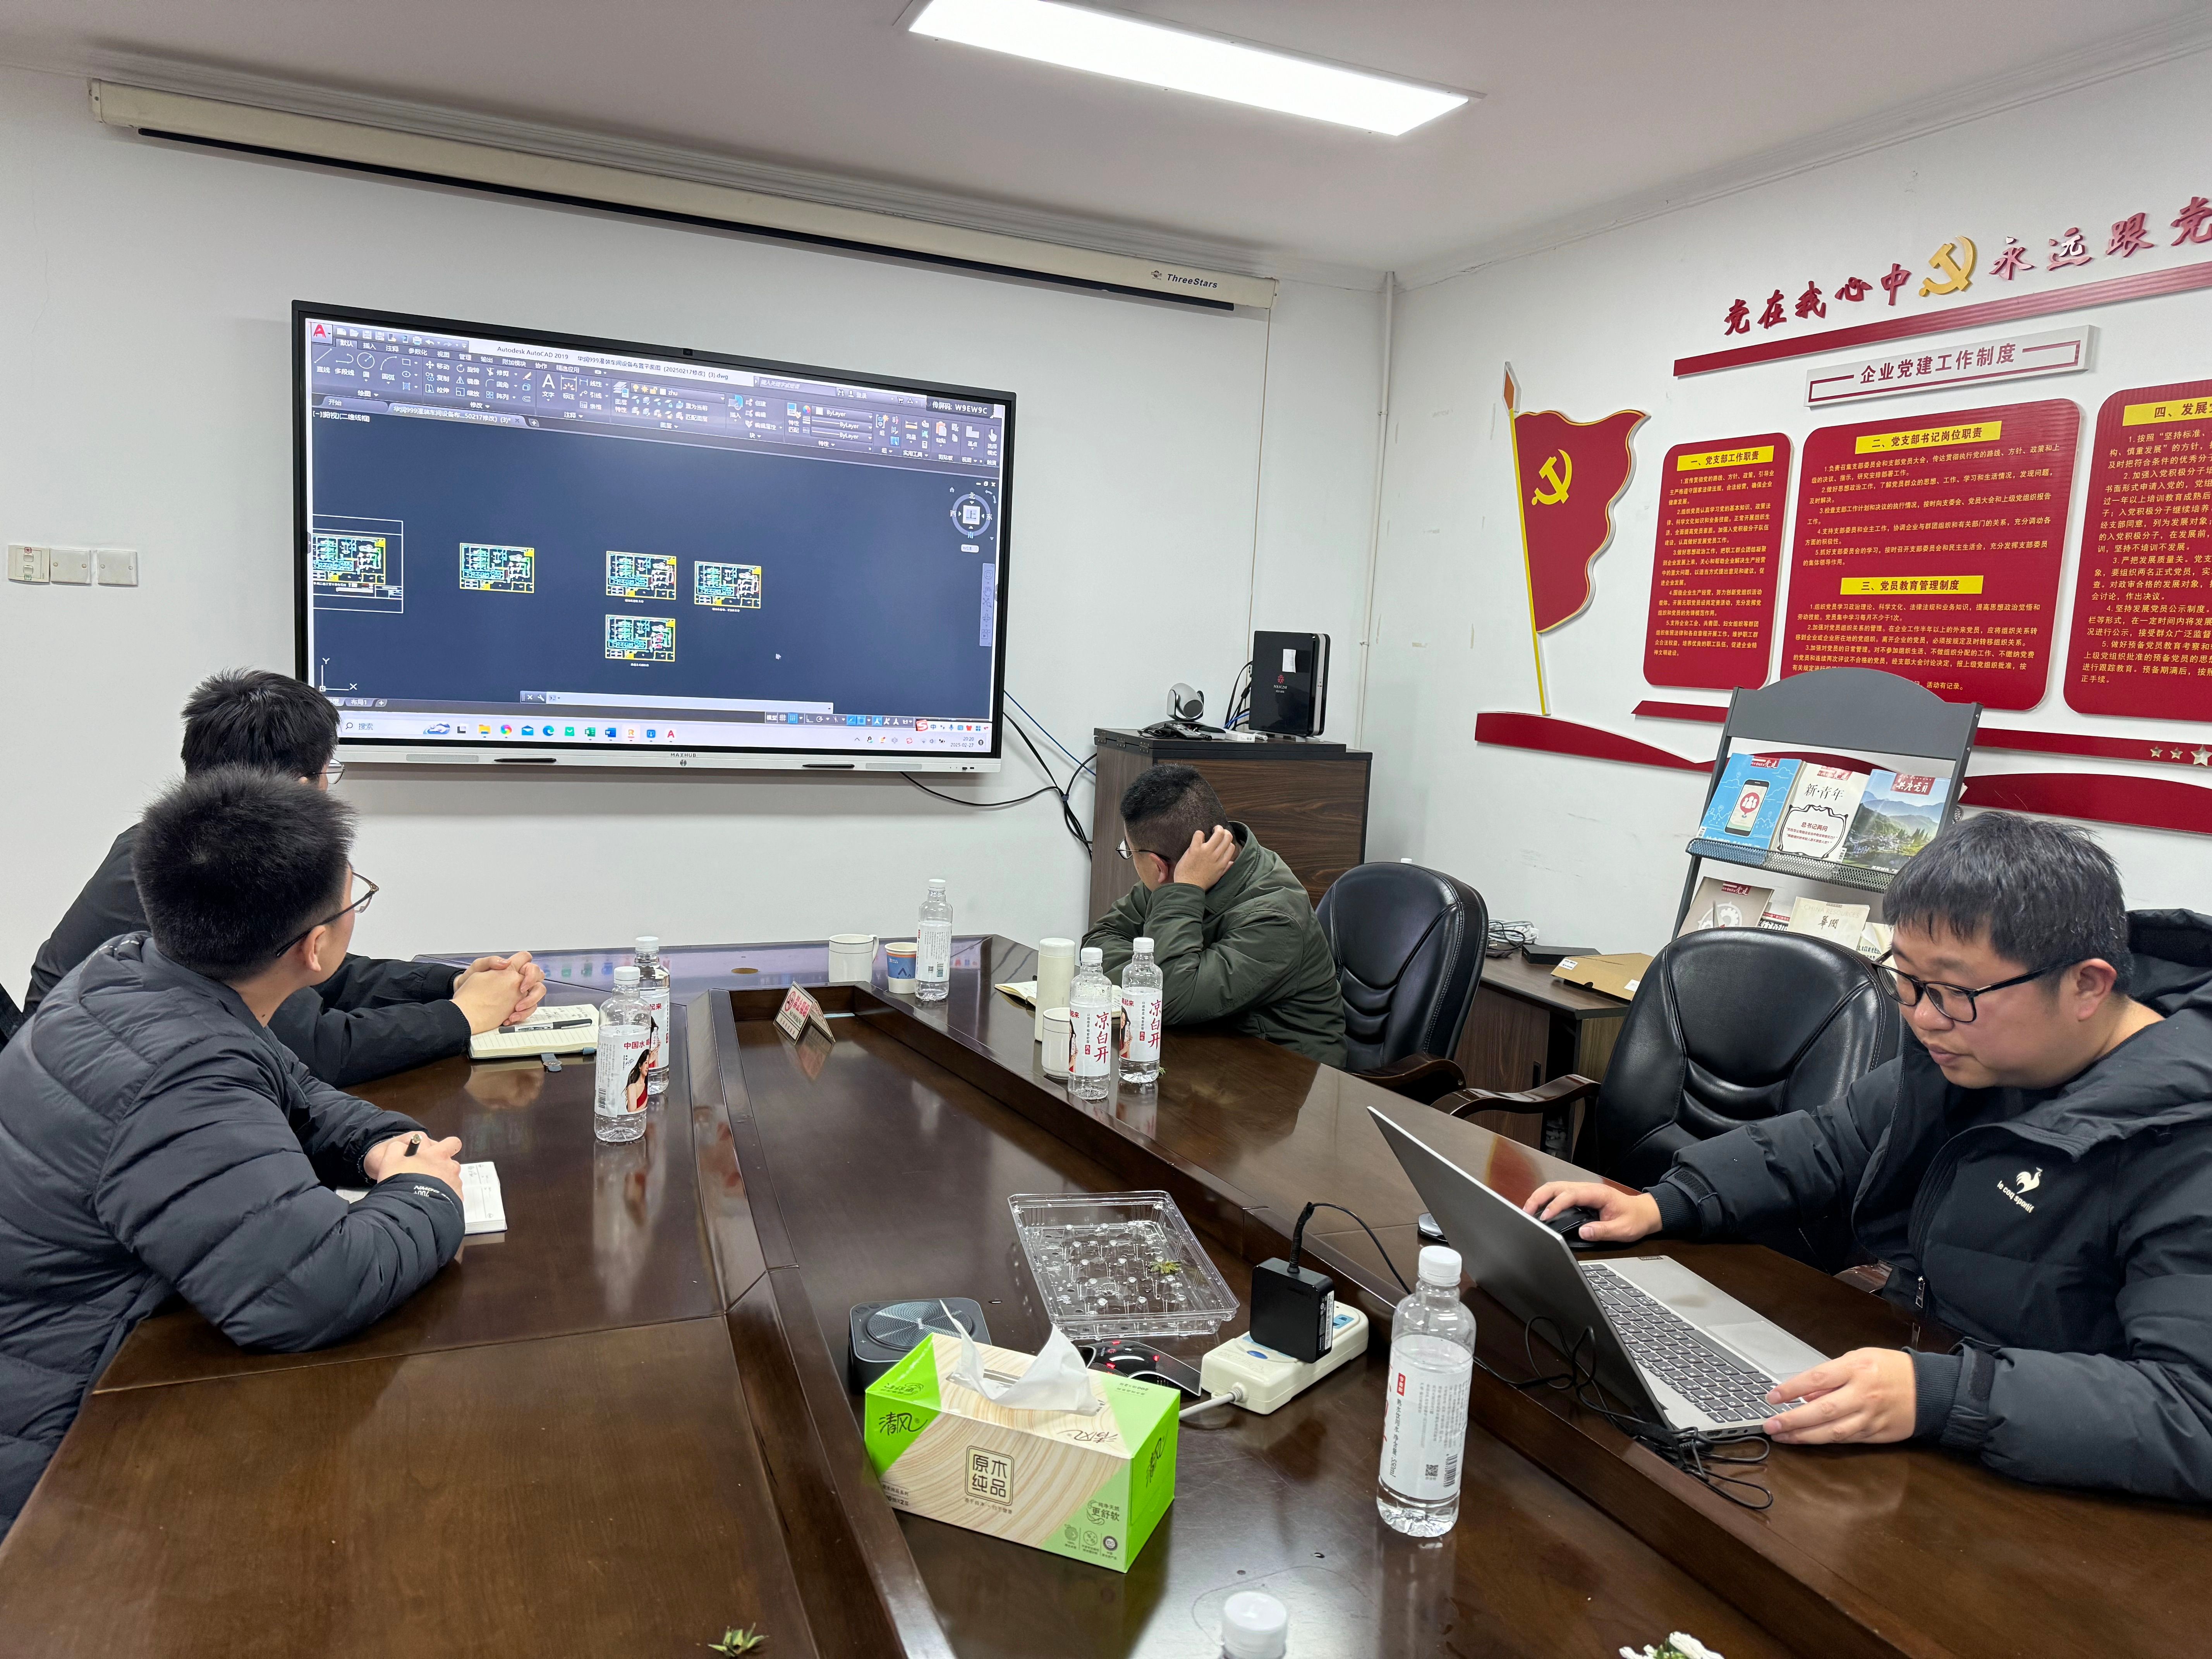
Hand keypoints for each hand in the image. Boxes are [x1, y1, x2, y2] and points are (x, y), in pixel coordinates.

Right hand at [363, 1132, 463, 1200]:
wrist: (408, 1209)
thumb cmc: (401, 1183)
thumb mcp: (391, 1159)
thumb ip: (398, 1148)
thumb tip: (402, 1146)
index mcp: (439, 1154)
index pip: (453, 1142)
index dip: (446, 1146)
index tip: (437, 1152)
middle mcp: (450, 1168)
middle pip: (450, 1163)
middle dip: (441, 1167)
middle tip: (426, 1174)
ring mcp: (455, 1184)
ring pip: (451, 1179)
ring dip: (442, 1182)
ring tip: (425, 1190)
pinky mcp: (456, 1199)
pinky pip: (452, 1194)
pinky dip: (444, 1196)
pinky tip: (430, 1200)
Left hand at [456, 953, 544, 1025]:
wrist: (463, 1002)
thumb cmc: (469, 983)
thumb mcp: (477, 968)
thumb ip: (491, 961)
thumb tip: (507, 962)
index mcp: (510, 969)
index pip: (528, 963)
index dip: (530, 971)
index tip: (521, 982)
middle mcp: (517, 981)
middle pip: (539, 979)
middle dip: (534, 990)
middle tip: (521, 996)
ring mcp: (518, 994)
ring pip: (536, 996)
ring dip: (530, 1004)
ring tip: (515, 1012)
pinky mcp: (515, 1007)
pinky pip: (527, 1010)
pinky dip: (521, 1015)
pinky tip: (508, 1019)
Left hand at [1168, 825, 1237, 891]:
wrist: (1188, 887)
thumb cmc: (1201, 883)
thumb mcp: (1217, 877)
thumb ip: (1225, 868)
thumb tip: (1231, 862)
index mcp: (1222, 863)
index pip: (1231, 847)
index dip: (1228, 842)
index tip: (1223, 841)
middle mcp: (1216, 856)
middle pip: (1227, 837)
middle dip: (1224, 831)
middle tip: (1218, 831)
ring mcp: (1206, 852)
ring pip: (1218, 833)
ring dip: (1216, 828)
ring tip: (1212, 829)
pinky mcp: (1194, 849)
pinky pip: (1199, 834)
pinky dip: (1199, 833)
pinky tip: (1197, 837)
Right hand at [1522, 1181, 1661, 1243]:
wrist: (1644, 1213)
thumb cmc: (1634, 1219)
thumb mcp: (1622, 1229)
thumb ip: (1602, 1231)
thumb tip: (1582, 1232)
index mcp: (1597, 1193)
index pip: (1570, 1195)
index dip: (1555, 1205)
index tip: (1545, 1217)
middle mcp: (1587, 1188)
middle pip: (1557, 1186)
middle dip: (1539, 1197)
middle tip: (1526, 1212)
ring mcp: (1582, 1191)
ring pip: (1555, 1188)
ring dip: (1540, 1197)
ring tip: (1527, 1211)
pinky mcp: (1580, 1197)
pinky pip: (1559, 1194)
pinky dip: (1546, 1199)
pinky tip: (1539, 1210)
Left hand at [1764, 1348, 1917, 1443]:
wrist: (1930, 1390)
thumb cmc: (1891, 1369)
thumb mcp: (1860, 1359)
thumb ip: (1831, 1376)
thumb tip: (1805, 1394)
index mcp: (1857, 1369)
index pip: (1816, 1379)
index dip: (1791, 1389)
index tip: (1772, 1397)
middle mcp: (1862, 1394)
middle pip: (1821, 1410)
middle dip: (1792, 1420)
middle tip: (1770, 1424)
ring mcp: (1870, 1417)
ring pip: (1833, 1432)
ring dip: (1804, 1436)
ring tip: (1782, 1436)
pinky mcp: (1877, 1434)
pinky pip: (1848, 1440)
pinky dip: (1826, 1441)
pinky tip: (1809, 1441)